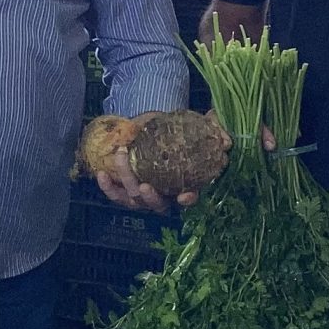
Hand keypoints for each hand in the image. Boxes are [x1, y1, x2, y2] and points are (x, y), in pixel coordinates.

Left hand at [99, 113, 233, 213]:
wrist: (159, 125)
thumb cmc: (183, 130)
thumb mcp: (202, 127)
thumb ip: (217, 131)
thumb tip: (227, 139)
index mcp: (185, 184)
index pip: (190, 198)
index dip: (188, 199)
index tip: (185, 195)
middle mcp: (165, 194)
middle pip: (157, 202)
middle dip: (149, 194)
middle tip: (144, 180)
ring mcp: (145, 194)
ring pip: (135, 199)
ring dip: (126, 182)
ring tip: (121, 159)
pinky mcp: (128, 188)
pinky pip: (117, 195)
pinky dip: (109, 188)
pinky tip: (101, 175)